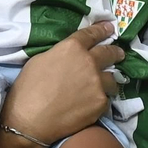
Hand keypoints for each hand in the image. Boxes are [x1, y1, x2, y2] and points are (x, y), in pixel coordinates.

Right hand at [1, 22, 125, 145]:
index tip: (110, 27)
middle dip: (115, 52)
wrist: (31, 121)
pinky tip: (93, 103)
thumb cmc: (28, 90)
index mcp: (72, 48)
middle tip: (119, 54)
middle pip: (109, 53)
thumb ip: (59, 54)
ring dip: (109, 79)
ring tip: (107, 84)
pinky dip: (101, 99)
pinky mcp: (101, 102)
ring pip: (112, 78)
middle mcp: (90, 62)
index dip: (102, 30)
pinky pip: (106, 97)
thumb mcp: (39, 61)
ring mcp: (98, 83)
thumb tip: (68, 58)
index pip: (91, 34)